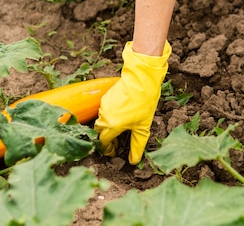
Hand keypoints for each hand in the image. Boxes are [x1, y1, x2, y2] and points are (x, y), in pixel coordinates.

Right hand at [94, 41, 170, 163]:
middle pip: (99, 132)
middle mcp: (104, 117)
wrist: (142, 81)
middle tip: (116, 143)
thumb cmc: (144, 104)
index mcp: (112, 126)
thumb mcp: (143, 128)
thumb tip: (134, 161)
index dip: (107, 149)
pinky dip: (109, 116)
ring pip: (101, 120)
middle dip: (106, 138)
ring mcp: (104, 106)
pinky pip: (104, 110)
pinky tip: (121, 115)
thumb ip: (137, 146)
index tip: (113, 152)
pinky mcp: (106, 97)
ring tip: (120, 128)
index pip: (103, 142)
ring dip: (108, 127)